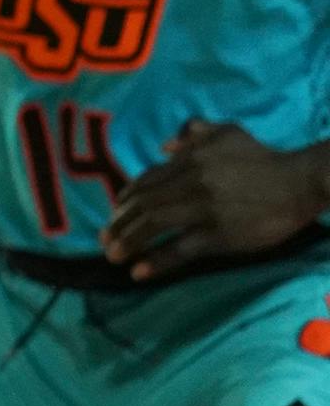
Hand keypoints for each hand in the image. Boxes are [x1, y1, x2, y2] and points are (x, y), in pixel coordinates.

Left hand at [102, 121, 328, 279]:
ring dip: (129, 241)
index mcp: (189, 160)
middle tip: (104, 239)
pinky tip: (139, 271)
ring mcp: (204, 209)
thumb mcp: (228, 133)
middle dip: (120, 223)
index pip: (146, 181)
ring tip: (113, 256)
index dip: (127, 198)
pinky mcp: (220, 234)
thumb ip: (195, 134)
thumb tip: (165, 144)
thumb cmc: (264, 158)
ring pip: (155, 224)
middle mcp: (190, 182)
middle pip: (144, 204)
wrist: (301, 180)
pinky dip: (158, 260)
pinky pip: (181, 249)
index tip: (115, 212)